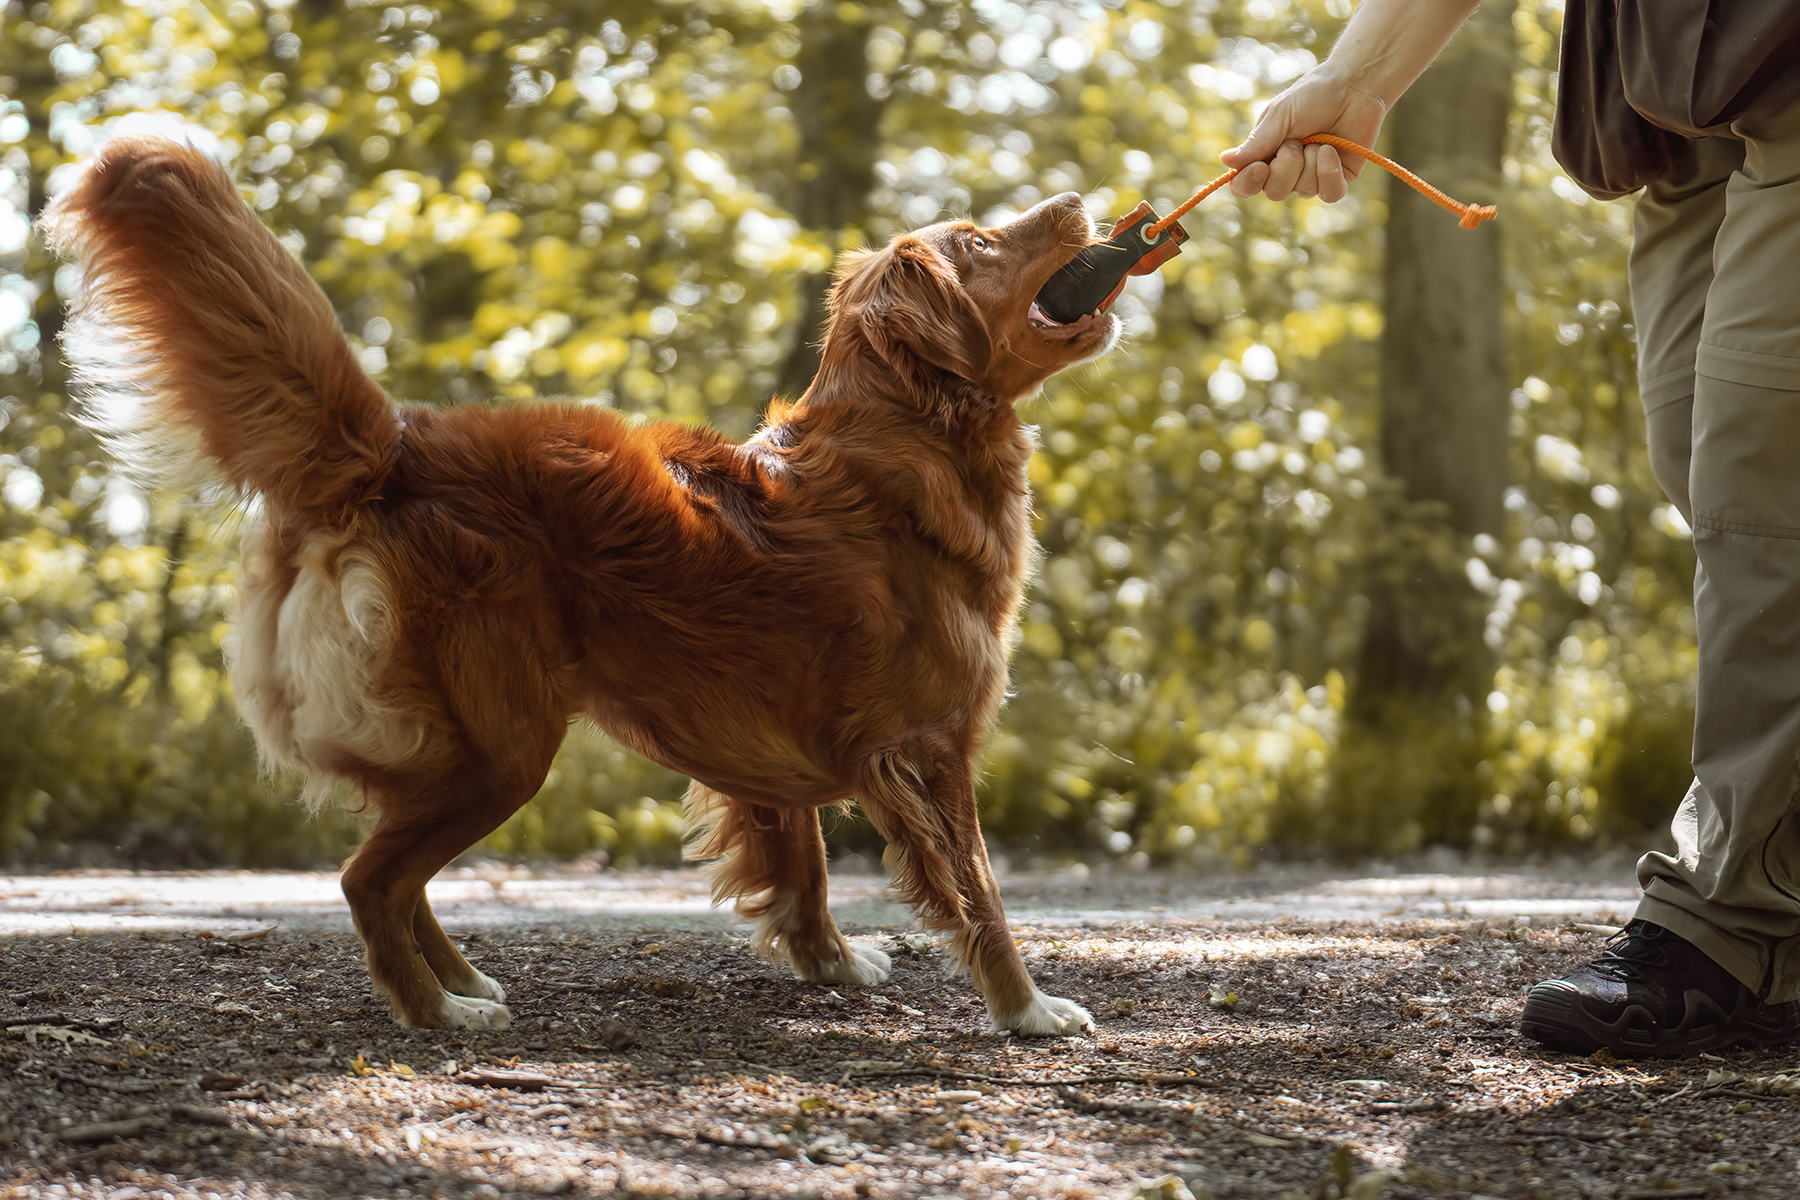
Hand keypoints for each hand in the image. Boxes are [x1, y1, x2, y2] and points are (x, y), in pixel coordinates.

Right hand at [1220, 70, 1388, 202]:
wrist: (1352, 85)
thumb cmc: (1312, 96)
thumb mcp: (1279, 115)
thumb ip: (1256, 142)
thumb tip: (1225, 161)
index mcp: (1265, 156)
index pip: (1245, 185)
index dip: (1248, 184)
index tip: (1259, 168)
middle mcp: (1287, 171)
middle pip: (1275, 192)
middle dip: (1287, 166)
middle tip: (1297, 140)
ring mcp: (1313, 176)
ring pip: (1304, 190)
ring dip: (1311, 161)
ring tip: (1320, 137)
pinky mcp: (1339, 178)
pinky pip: (1330, 194)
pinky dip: (1329, 173)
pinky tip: (1332, 150)